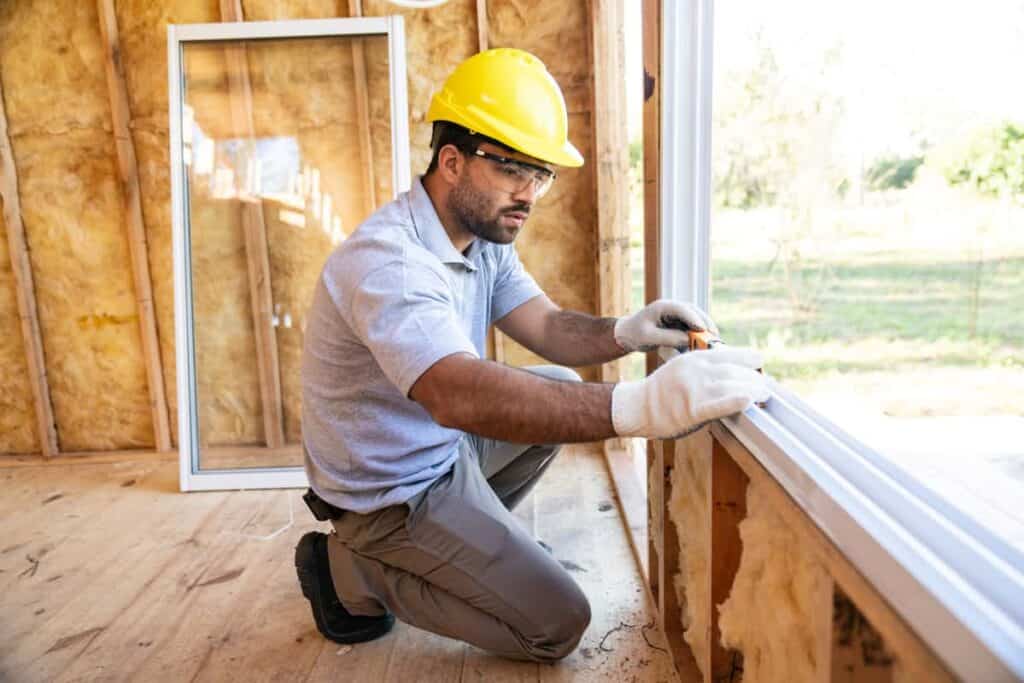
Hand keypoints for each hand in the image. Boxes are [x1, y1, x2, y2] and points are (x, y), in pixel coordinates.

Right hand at [610, 348, 768, 438]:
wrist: (638, 406)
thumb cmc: (664, 390)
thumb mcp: (682, 367)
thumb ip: (705, 366)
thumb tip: (733, 371)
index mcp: (696, 358)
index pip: (731, 354)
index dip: (750, 360)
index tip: (761, 365)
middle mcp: (697, 370)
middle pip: (735, 371)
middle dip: (755, 378)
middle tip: (768, 386)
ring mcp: (694, 389)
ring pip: (732, 386)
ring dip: (753, 390)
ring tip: (765, 395)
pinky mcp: (692, 410)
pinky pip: (718, 405)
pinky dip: (735, 402)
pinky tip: (748, 402)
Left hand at [613, 299, 718, 352]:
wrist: (627, 335)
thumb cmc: (634, 334)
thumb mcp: (648, 337)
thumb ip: (668, 337)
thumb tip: (688, 339)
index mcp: (663, 306)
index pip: (682, 309)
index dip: (694, 319)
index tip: (703, 330)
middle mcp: (672, 308)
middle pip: (694, 312)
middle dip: (705, 324)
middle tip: (714, 336)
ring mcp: (677, 316)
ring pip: (696, 320)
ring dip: (705, 330)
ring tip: (714, 342)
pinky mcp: (679, 324)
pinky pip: (692, 328)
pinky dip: (698, 336)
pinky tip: (704, 345)